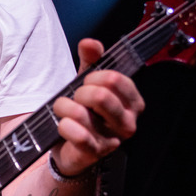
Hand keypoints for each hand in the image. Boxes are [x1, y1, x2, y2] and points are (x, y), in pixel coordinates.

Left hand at [51, 37, 144, 176]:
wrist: (70, 147)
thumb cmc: (84, 114)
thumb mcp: (88, 83)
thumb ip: (91, 60)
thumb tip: (90, 43)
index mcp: (132, 102)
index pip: (115, 79)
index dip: (94, 77)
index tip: (87, 83)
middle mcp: (128, 122)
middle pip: (100, 95)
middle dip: (79, 93)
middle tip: (76, 99)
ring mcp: (113, 140)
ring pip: (83, 113)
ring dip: (64, 108)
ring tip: (65, 112)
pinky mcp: (95, 153)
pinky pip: (76, 134)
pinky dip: (63, 126)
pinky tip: (64, 126)